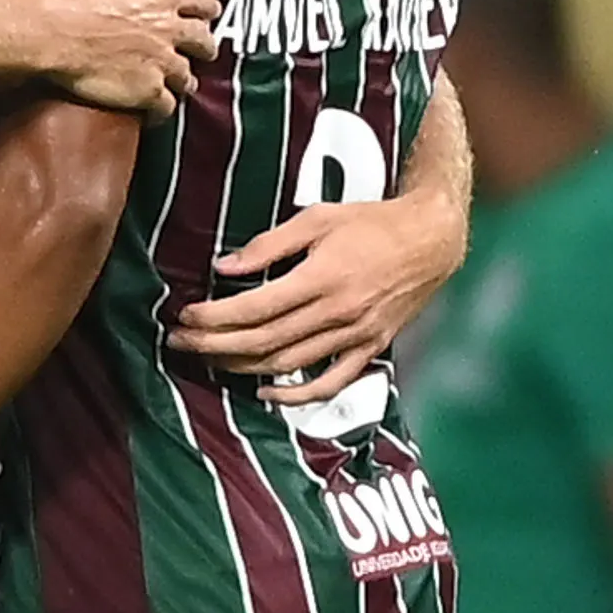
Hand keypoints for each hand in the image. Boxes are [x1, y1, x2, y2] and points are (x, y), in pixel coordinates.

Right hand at [33, 0, 215, 115]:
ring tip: (181, 81)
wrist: (52, 30)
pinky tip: (157, 109)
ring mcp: (160, 62)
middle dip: (204, 44)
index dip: (208, 6)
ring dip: (185, 78)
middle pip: (203, 40)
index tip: (208, 10)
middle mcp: (169, 30)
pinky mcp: (146, 91)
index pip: (202, 1)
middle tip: (201, 47)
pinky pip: (167, 106)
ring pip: (187, 76)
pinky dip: (164, 109)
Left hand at [167, 190, 464, 401]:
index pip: (255, 308)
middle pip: (264, 341)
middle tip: (182, 342)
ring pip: (289, 364)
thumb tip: (224, 266)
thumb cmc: (372, 223)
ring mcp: (355, 336)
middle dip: (216, 345)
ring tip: (209, 360)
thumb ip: (269, 245)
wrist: (431, 241)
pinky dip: (297, 394)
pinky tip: (267, 391)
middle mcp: (337, 313)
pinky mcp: (370, 349)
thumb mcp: (318, 218)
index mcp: (321, 278)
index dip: (215, 317)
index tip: (186, 316)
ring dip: (243, 367)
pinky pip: (330, 383)